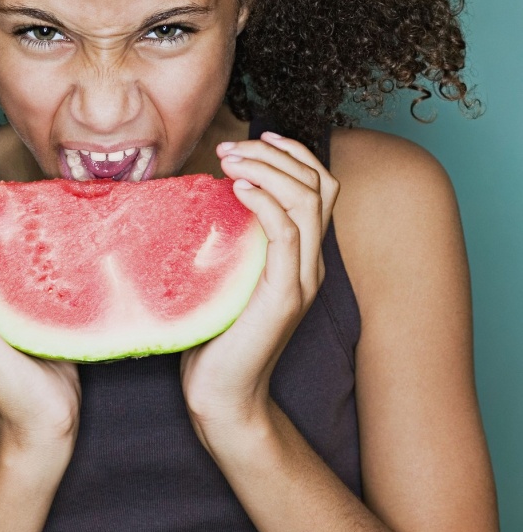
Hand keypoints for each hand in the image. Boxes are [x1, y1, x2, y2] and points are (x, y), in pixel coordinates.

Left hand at [180, 131, 339, 443]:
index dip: (296, 153)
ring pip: (307, 201)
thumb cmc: (215, 332)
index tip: (258, 137)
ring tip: (230, 160)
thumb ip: (234, 236)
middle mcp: (311, 263)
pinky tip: (237, 187)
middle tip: (231, 147)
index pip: (321, 186)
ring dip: (268, 168)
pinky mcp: (284, 296)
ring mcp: (302, 280)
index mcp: (303, 255)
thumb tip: (211, 189)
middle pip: (318, 184)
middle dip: (278, 153)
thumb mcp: (228, 272)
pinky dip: (265, 201)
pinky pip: (287, 235)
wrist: (220, 395)